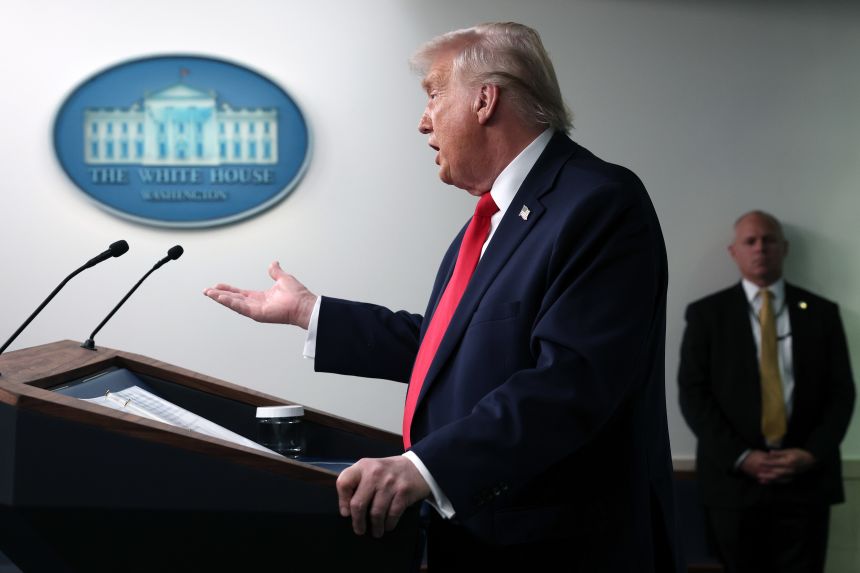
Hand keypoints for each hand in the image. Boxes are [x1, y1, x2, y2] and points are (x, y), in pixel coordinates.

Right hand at [203, 261, 317, 328]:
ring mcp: (256, 310)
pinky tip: (221, 298)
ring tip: (209, 293)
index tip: (217, 285)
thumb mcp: (283, 278)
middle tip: (206, 291)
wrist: (304, 304)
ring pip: (234, 303)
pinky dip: (230, 302)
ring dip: (221, 298)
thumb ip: (275, 271)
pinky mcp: (257, 314)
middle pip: (233, 299)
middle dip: (219, 295)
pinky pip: (241, 307)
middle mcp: (256, 304)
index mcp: (260, 297)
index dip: (228, 289)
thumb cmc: (297, 295)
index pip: (240, 293)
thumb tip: (273, 263)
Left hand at [336, 456, 430, 537]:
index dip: (342, 501)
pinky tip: (387, 526)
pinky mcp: (403, 492)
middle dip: (358, 522)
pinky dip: (389, 524)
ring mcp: (390, 483)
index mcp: (363, 466)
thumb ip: (358, 482)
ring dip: (375, 527)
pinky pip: (392, 514)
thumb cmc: (388, 471)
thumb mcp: (370, 469)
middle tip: (359, 530)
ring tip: (376, 532)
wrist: (417, 466)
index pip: (344, 483)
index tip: (346, 513)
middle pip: (358, 503)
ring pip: (376, 513)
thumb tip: (348, 509)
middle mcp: (375, 473)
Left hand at [765, 448, 815, 478]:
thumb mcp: (789, 450)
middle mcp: (790, 470)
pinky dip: (775, 482)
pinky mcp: (792, 477)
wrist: (811, 460)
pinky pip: (782, 481)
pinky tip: (769, 482)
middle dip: (767, 474)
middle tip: (758, 474)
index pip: (775, 463)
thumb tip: (769, 452)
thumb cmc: (800, 453)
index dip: (767, 463)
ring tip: (761, 480)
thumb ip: (779, 453)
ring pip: (779, 478)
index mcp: (789, 462)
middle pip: (776, 473)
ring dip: (770, 480)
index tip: (760, 462)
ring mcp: (791, 475)